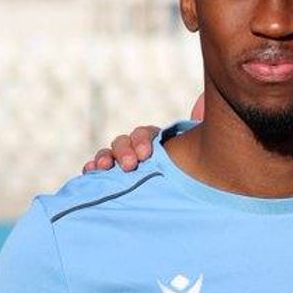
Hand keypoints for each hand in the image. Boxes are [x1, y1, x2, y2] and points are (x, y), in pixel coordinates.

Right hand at [81, 93, 203, 173]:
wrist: (191, 186)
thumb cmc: (195, 168)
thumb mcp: (200, 150)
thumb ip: (200, 125)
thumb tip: (202, 106)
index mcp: (157, 141)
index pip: (145, 134)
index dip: (142, 141)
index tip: (147, 155)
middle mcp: (138, 149)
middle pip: (124, 142)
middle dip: (124, 152)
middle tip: (130, 165)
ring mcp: (124, 161)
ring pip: (110, 154)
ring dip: (105, 158)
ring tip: (104, 167)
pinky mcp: (114, 176)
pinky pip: (99, 169)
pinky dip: (93, 168)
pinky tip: (90, 171)